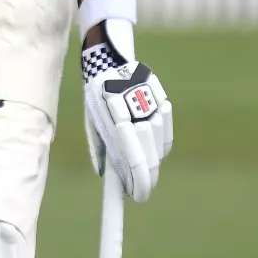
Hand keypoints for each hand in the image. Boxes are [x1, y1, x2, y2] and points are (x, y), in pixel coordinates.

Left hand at [81, 42, 173, 202]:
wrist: (108, 59)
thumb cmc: (96, 95)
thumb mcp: (91, 119)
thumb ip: (99, 146)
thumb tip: (104, 176)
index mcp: (115, 119)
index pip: (134, 160)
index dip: (139, 183)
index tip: (139, 197)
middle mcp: (137, 114)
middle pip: (150, 157)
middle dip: (146, 178)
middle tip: (141, 190)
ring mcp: (152, 107)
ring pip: (160, 146)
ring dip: (152, 160)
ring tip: (141, 165)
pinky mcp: (162, 99)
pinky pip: (166, 131)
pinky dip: (161, 144)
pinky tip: (151, 147)